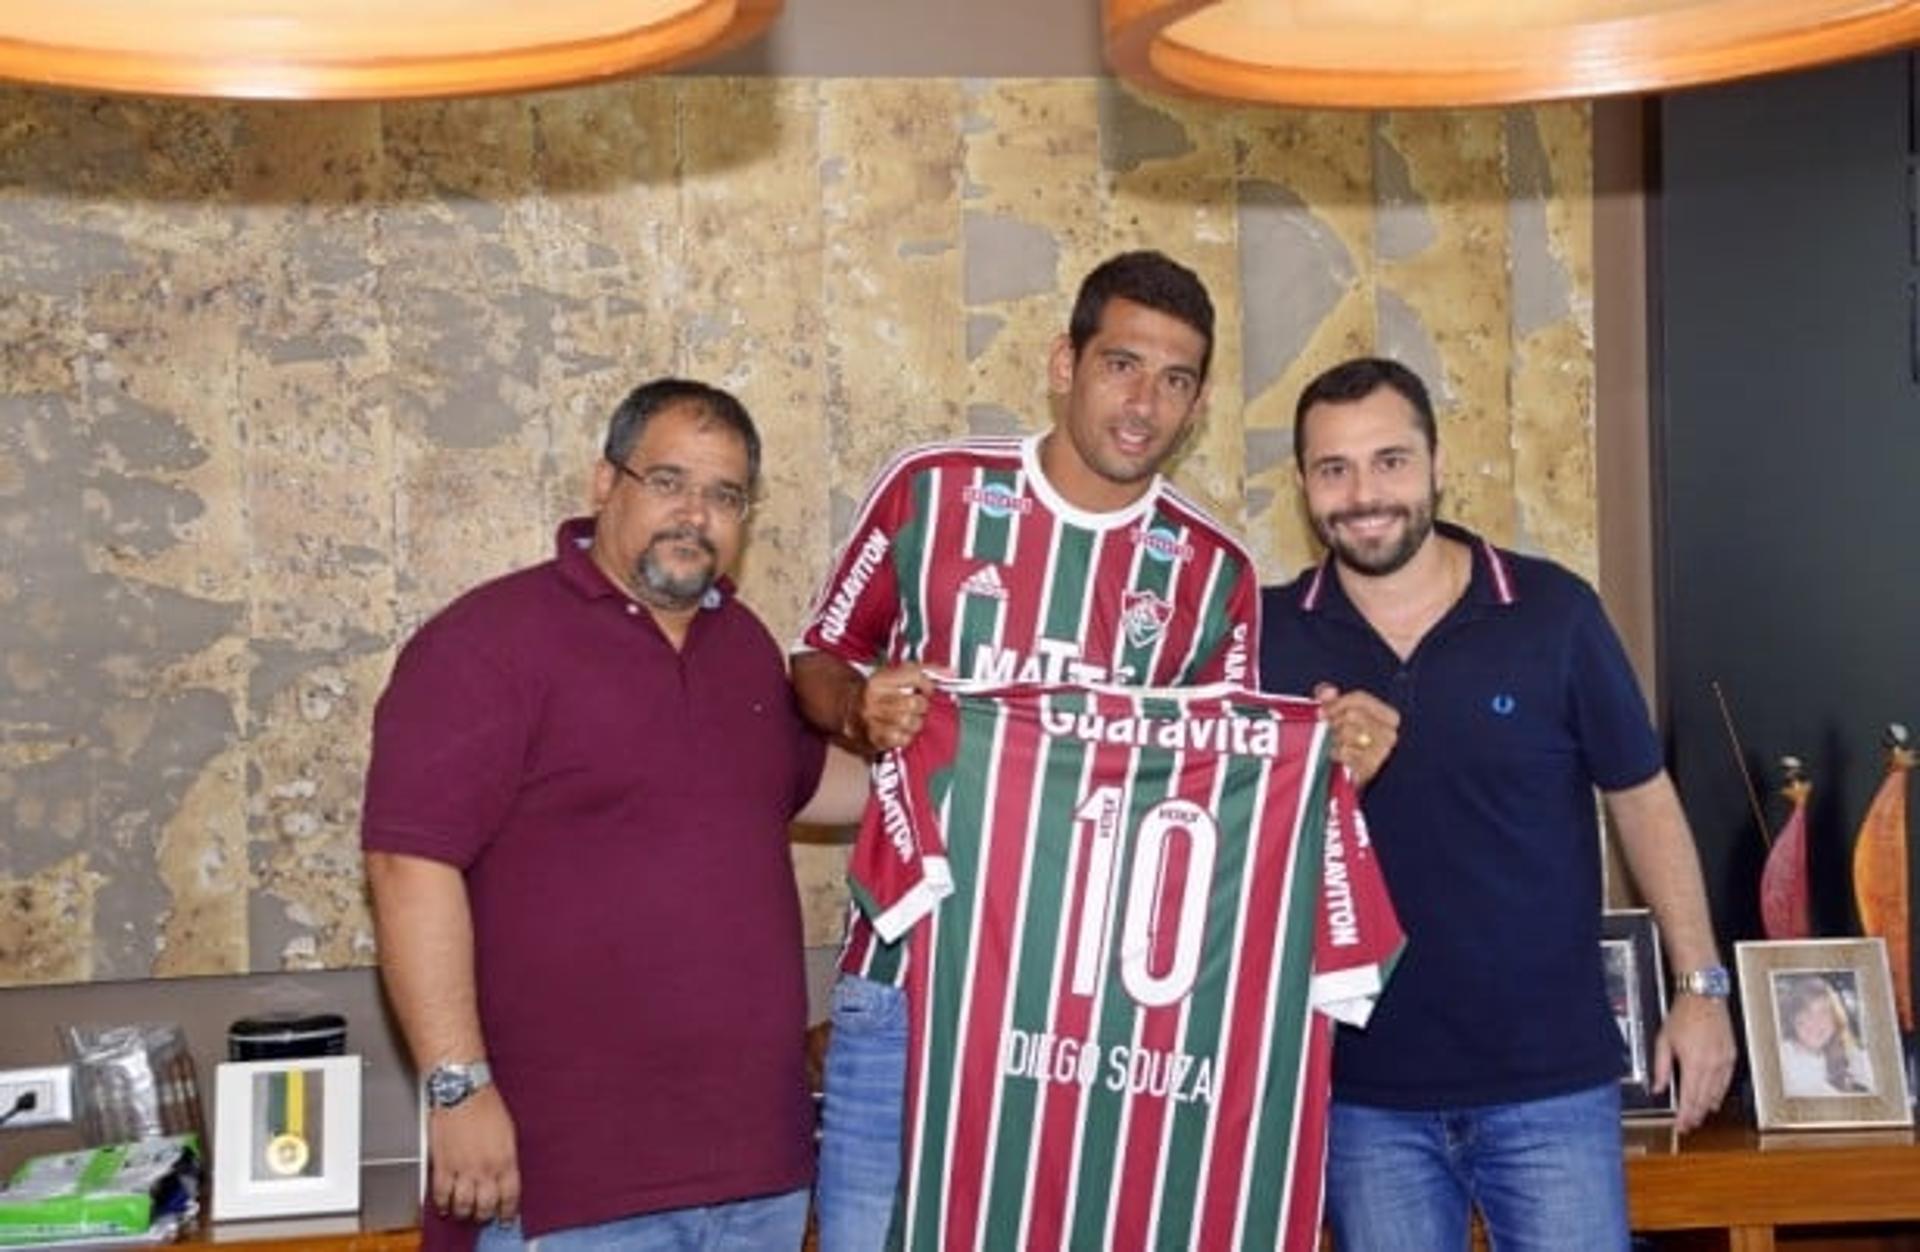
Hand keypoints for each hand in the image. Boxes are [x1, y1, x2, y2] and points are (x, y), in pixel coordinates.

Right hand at [428, 1086, 519, 1224]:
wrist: (461, 1090)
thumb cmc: (485, 1104)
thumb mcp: (508, 1132)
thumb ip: (505, 1157)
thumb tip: (504, 1174)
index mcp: (506, 1159)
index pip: (510, 1196)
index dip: (508, 1211)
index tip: (506, 1217)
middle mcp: (485, 1169)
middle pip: (486, 1206)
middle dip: (485, 1214)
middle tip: (483, 1215)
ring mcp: (463, 1169)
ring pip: (463, 1206)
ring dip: (464, 1212)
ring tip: (464, 1212)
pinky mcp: (442, 1165)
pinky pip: (442, 1195)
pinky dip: (443, 1203)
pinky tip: (445, 1204)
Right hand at [846, 662, 936, 755]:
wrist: (849, 709)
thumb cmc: (881, 692)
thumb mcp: (898, 674)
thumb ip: (926, 671)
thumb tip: (951, 672)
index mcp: (881, 679)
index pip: (914, 676)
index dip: (927, 685)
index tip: (926, 690)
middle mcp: (875, 698)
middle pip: (915, 703)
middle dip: (922, 707)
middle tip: (917, 708)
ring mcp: (872, 719)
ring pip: (910, 723)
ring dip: (915, 723)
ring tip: (909, 720)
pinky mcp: (874, 738)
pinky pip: (902, 739)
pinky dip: (906, 737)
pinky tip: (901, 731)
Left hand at [1313, 685, 1398, 786]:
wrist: (1350, 779)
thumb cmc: (1348, 742)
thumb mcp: (1339, 715)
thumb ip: (1330, 698)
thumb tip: (1327, 692)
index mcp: (1389, 716)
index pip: (1360, 699)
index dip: (1336, 702)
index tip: (1321, 711)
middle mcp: (1390, 733)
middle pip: (1352, 714)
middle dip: (1335, 723)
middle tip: (1332, 732)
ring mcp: (1382, 752)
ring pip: (1347, 732)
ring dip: (1335, 739)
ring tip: (1336, 744)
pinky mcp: (1370, 768)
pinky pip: (1344, 751)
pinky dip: (1336, 753)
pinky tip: (1338, 757)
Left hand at [1652, 992, 1736, 1132]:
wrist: (1703, 998)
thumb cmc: (1683, 1015)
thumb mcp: (1663, 1041)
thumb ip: (1661, 1067)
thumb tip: (1658, 1087)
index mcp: (1694, 1063)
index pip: (1690, 1098)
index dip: (1685, 1115)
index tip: (1681, 1125)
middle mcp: (1712, 1065)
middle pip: (1704, 1099)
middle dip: (1696, 1115)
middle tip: (1689, 1125)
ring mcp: (1724, 1061)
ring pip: (1717, 1093)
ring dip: (1707, 1107)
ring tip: (1699, 1116)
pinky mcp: (1731, 1056)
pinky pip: (1726, 1081)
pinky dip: (1719, 1093)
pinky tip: (1714, 1099)